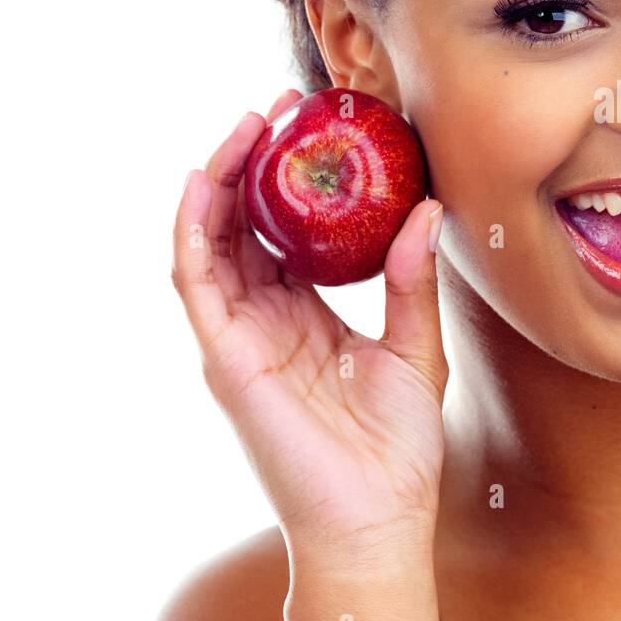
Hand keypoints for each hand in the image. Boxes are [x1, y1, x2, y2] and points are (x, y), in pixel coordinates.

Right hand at [171, 88, 447, 566]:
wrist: (382, 513)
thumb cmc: (399, 444)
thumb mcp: (417, 345)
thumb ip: (414, 279)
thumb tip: (428, 208)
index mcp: (306, 316)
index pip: (283, 235)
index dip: (290, 181)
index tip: (314, 128)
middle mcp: (266, 320)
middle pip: (243, 226)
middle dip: (253, 163)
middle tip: (280, 108)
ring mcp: (241, 338)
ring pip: (211, 242)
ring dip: (220, 180)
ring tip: (247, 126)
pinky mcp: (226, 356)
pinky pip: (195, 282)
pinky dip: (193, 229)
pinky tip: (204, 184)